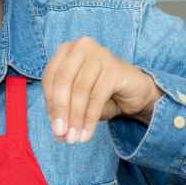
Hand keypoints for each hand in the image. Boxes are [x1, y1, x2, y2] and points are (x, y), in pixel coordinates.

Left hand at [42, 37, 162, 143]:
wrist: (135, 91)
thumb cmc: (102, 93)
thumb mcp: (78, 101)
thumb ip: (65, 113)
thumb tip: (57, 133)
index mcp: (66, 50)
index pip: (50, 77)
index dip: (50, 104)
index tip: (54, 128)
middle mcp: (81, 47)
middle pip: (63, 81)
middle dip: (61, 111)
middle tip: (62, 135)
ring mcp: (99, 54)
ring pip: (80, 90)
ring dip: (76, 118)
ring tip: (75, 138)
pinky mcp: (114, 67)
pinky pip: (97, 96)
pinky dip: (90, 118)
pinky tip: (87, 133)